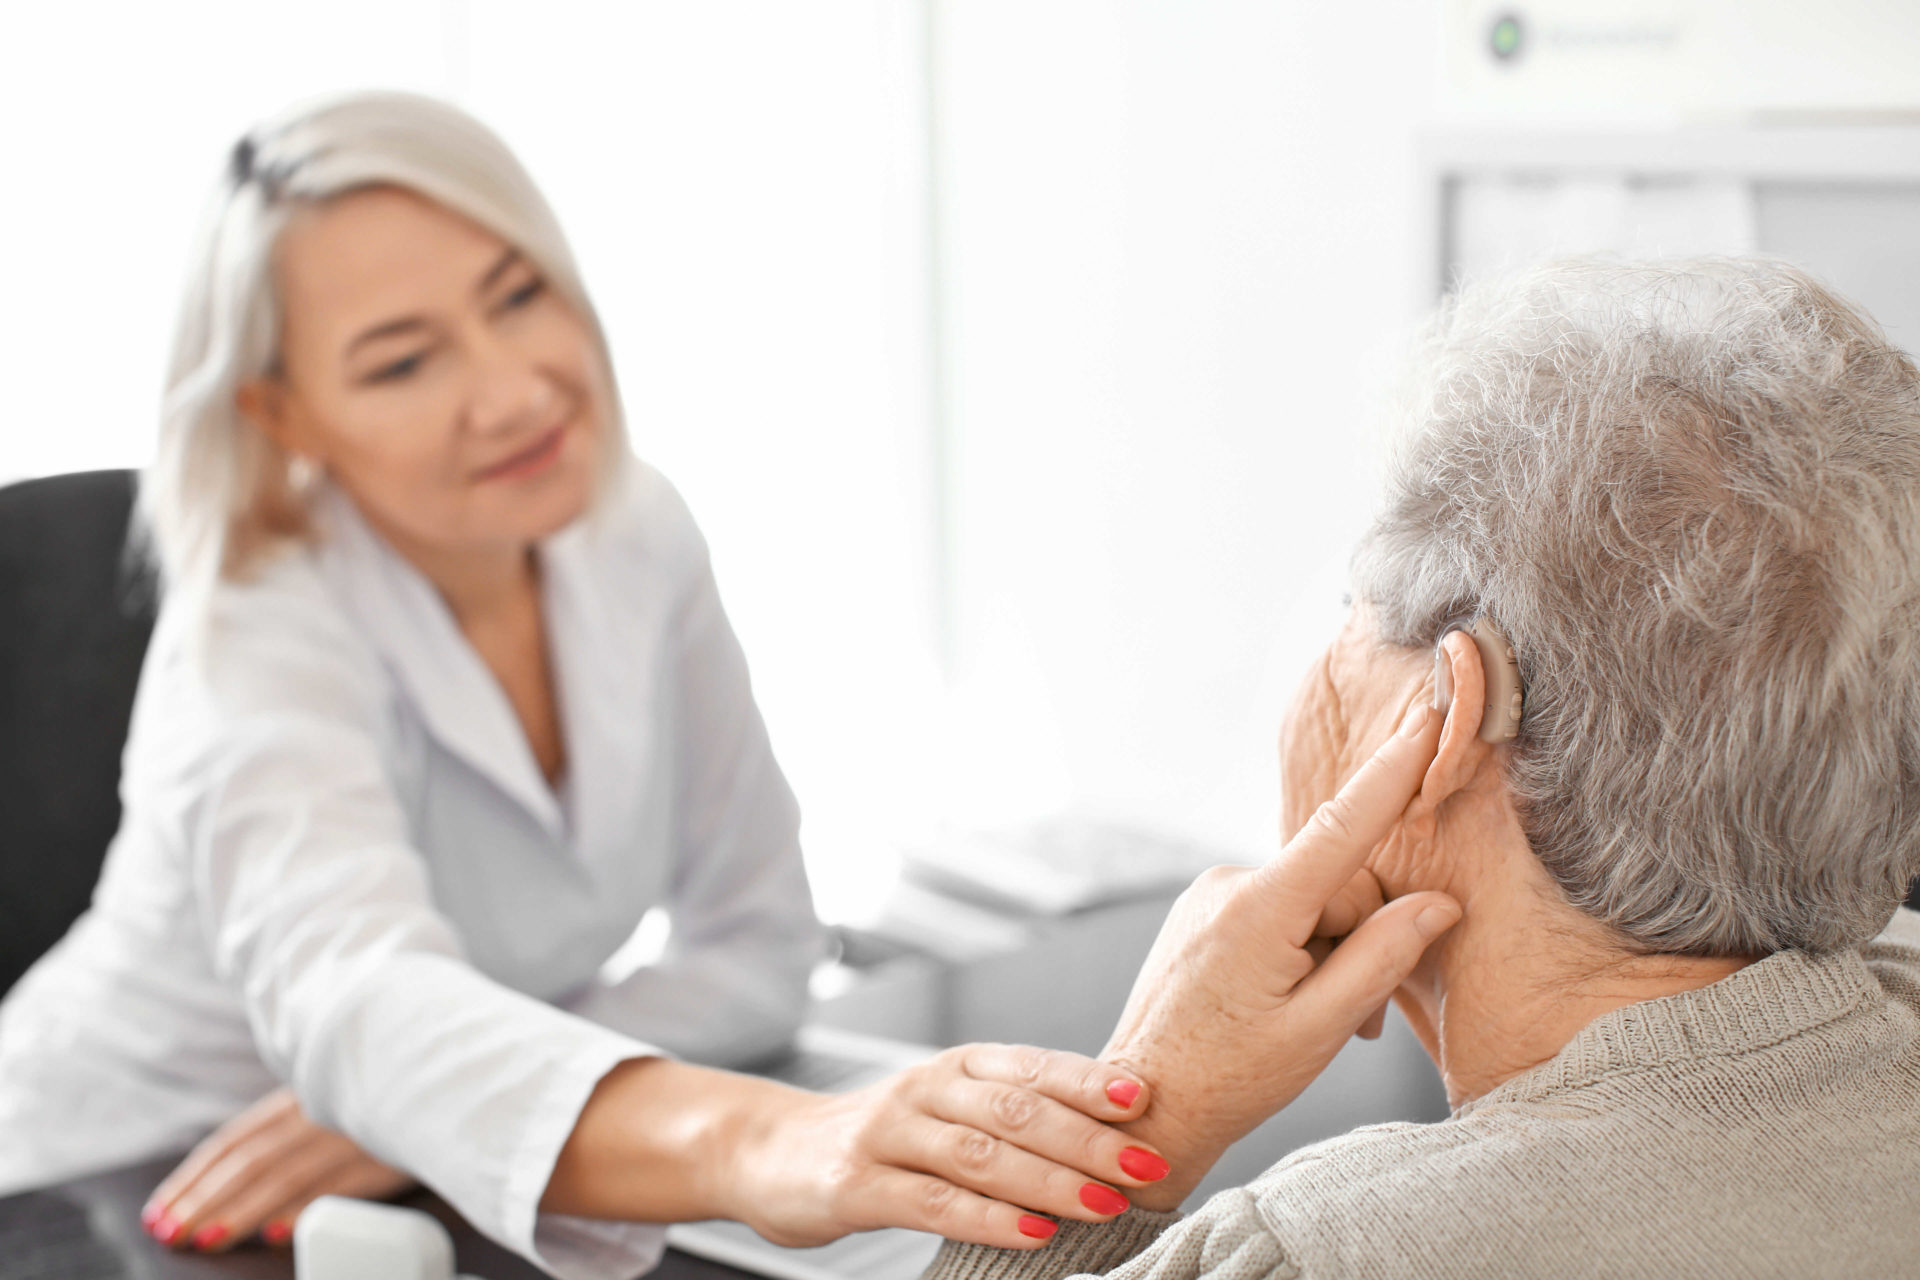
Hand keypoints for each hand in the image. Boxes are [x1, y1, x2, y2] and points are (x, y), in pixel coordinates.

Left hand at [141, 1087, 413, 1250]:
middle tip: (170, 1233)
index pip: (233, 1140)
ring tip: (207, 1240)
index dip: (193, 1177)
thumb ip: (286, 1130)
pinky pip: (339, 1185)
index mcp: (300, 1096)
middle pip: (250, 1161)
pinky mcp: (387, 1153)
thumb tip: (228, 1175)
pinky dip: (304, 1208)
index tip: (160, 1210)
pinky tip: (275, 1232)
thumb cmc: (382, 1089)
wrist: (446, 1071)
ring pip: (285, 1175)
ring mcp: (352, 1132)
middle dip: (204, 1200)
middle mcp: (319, 1110)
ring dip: (241, 1211)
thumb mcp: (329, 1097)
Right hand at [723, 1044, 1171, 1248]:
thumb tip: (1115, 1133)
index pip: (1032, 1065)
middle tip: (1145, 1165)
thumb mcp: (948, 1108)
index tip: (1145, 1101)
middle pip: (1015, 1109)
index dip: (1088, 1081)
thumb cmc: (884, 1135)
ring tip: (1106, 1202)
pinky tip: (1035, 1234)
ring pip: (980, 1154)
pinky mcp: (856, 1184)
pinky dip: (989, 1219)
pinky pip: (932, 1202)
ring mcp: (887, 1133)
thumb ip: (1013, 1114)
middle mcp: (924, 1088)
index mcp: (957, 1065)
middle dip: (1087, 1138)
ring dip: (1050, 1180)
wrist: (770, 1151)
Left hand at [1102, 702, 1461, 1208]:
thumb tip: (1438, 905)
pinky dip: (1299, 951)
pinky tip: (1285, 1004)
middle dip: (1361, 944)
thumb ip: (1383, 959)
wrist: (1141, 1105)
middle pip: (1339, 888)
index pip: (1343, 825)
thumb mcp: (1320, 1029)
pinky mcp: (1204, 908)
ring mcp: (1211, 893)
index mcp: (1257, 908)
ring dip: (1330, 956)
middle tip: (1357, 1022)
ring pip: (1311, 904)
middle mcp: (1228, 883)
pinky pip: (1277, 913)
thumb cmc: (1229, 1079)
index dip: (1393, 770)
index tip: (1427, 717)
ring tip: (1312, 1023)